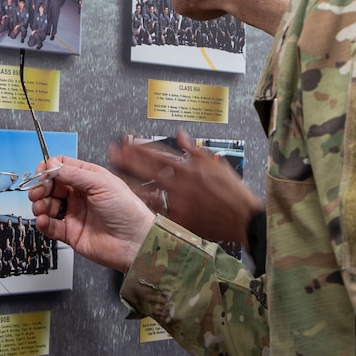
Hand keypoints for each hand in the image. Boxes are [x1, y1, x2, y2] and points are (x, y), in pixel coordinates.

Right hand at [29, 157, 156, 272]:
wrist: (134, 242)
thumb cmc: (127, 211)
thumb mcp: (102, 184)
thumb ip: (75, 174)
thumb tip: (53, 165)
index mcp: (90, 179)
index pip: (63, 167)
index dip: (50, 169)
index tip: (41, 173)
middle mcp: (81, 195)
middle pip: (52, 186)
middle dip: (41, 187)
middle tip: (37, 192)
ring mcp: (75, 214)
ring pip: (49, 205)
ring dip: (40, 204)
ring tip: (40, 207)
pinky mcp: (71, 233)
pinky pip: (51, 226)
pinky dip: (43, 222)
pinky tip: (43, 220)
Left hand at [107, 131, 262, 246]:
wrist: (243, 220)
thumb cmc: (233, 193)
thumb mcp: (216, 164)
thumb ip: (195, 149)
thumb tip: (181, 134)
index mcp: (190, 169)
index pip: (158, 154)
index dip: (140, 147)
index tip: (126, 142)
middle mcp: (181, 185)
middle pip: (148, 170)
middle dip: (128, 160)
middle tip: (112, 153)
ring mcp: (178, 203)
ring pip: (148, 191)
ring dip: (130, 182)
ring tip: (114, 176)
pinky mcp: (179, 220)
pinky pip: (156, 212)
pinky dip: (143, 205)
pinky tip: (130, 201)